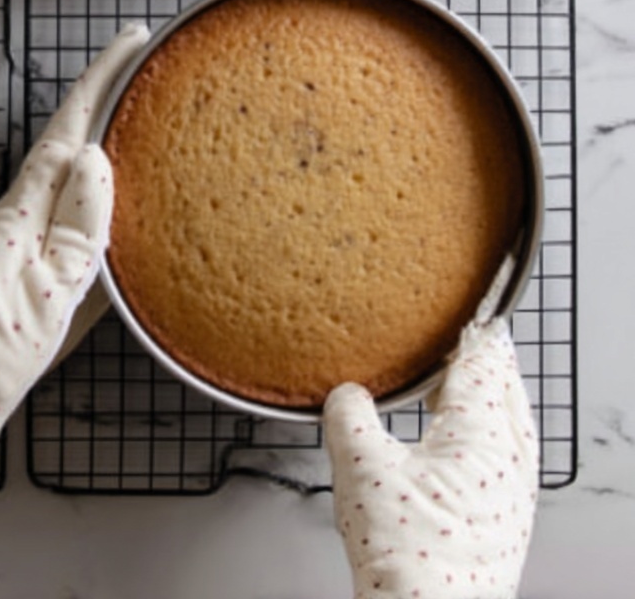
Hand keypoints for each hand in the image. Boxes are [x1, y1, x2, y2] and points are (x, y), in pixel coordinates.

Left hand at [0, 24, 149, 554]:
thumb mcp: (47, 294)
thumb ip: (79, 227)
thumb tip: (96, 156)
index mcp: (22, 214)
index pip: (68, 129)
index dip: (101, 80)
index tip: (132, 41)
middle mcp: (15, 216)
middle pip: (68, 141)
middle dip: (105, 99)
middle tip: (148, 67)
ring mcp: (13, 239)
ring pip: (67, 176)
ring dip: (100, 140)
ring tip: (143, 119)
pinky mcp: (17, 266)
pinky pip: (64, 215)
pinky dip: (92, 196)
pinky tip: (115, 203)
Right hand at [323, 319, 537, 598]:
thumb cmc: (408, 558)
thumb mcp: (360, 468)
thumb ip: (349, 414)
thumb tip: (344, 392)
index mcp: (484, 432)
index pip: (483, 358)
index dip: (467, 326)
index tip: (454, 304)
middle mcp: (512, 456)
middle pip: (504, 382)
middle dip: (480, 353)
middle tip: (452, 332)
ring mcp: (517, 489)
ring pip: (509, 416)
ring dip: (484, 390)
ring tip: (453, 377)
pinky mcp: (509, 515)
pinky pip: (507, 449)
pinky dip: (485, 425)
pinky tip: (456, 436)